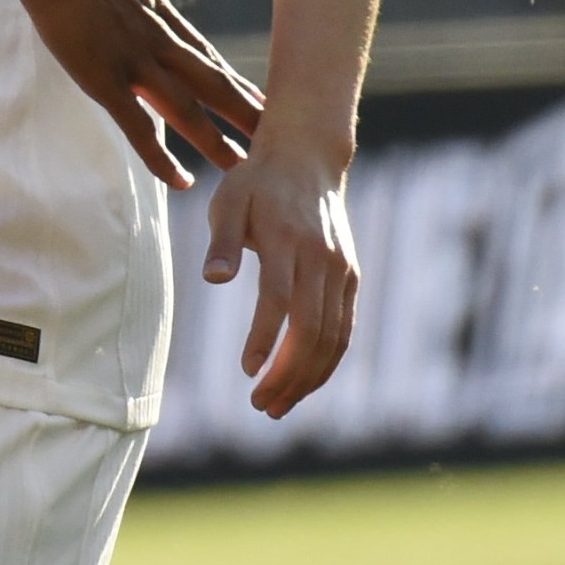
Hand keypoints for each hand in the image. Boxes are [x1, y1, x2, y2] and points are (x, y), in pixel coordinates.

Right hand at [11, 0, 263, 187]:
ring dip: (218, 143)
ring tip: (245, 171)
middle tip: (278, 141)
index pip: (205, 53)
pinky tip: (180, 181)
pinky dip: (161, 159)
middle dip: (247, 114)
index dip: (232, 79)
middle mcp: (160, 40)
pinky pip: (140, 129)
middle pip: (215, 84)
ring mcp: (136, 62)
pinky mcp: (107, 79)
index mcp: (157, 12)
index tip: (256, 98)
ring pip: (191, 112)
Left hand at [201, 138, 360, 416]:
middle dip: (288, 374)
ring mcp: (342, 271)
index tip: (247, 370)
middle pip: (311, 328)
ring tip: (277, 406)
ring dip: (308, 378)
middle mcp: (322, 260)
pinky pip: (344, 330)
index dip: (265, 337)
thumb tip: (213, 279)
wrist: (307, 158)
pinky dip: (327, 362)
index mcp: (289, 241)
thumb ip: (223, 242)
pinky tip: (303, 384)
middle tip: (259, 405)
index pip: (280, 298)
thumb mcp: (229, 201)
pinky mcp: (351, 278)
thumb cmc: (256, 183)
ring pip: (333, 337)